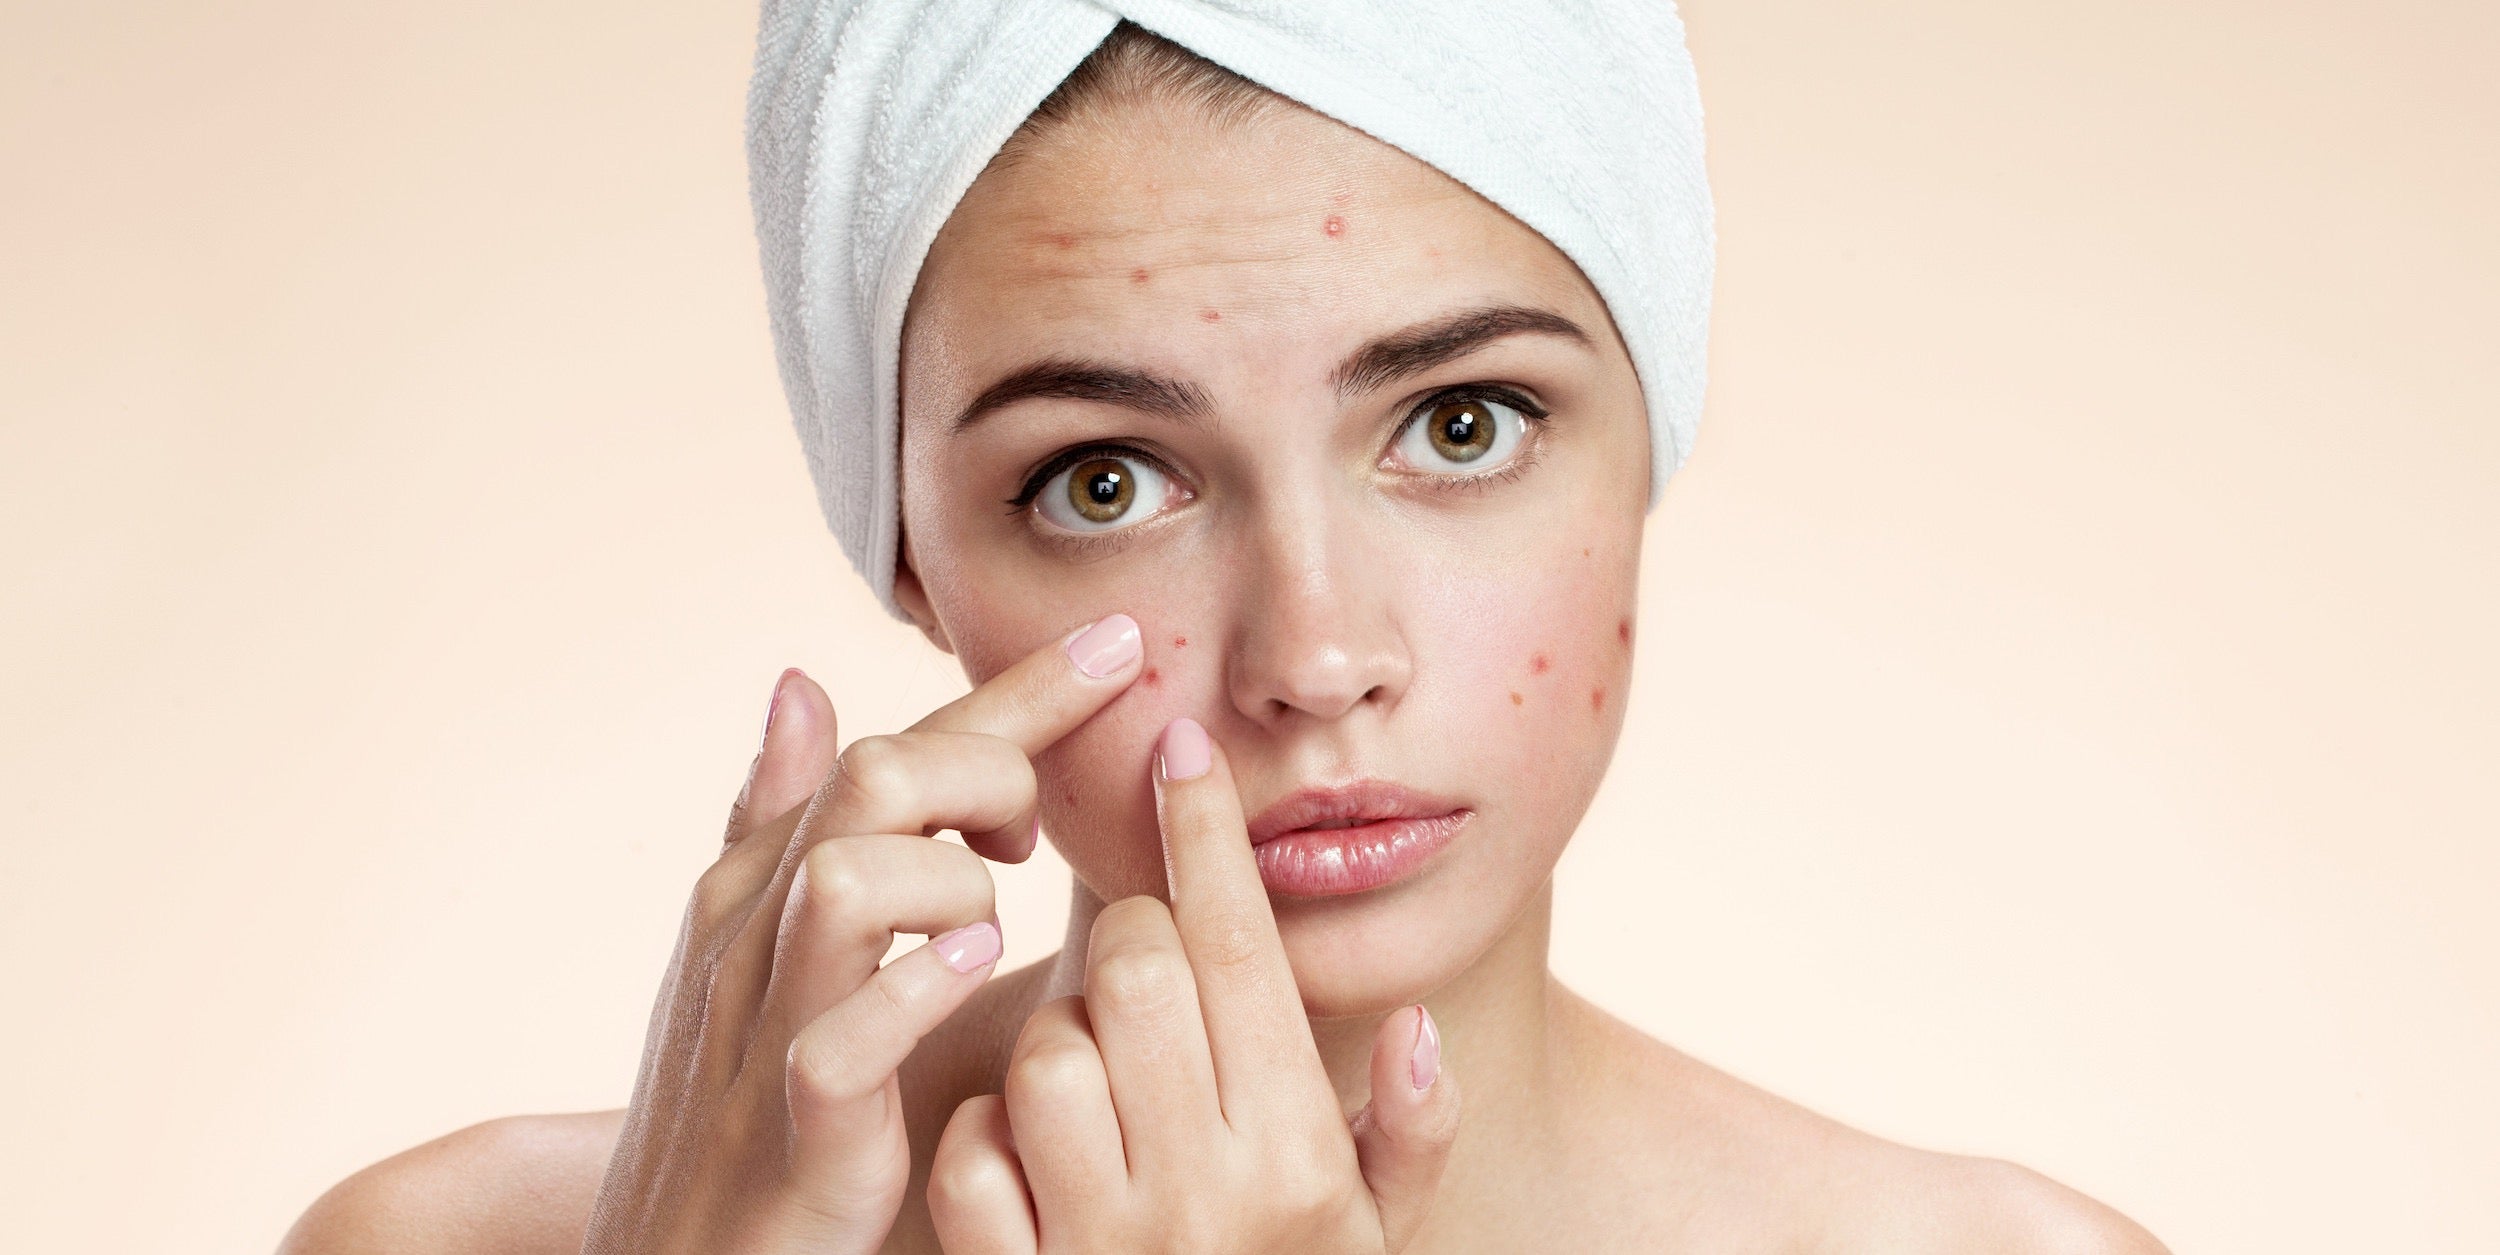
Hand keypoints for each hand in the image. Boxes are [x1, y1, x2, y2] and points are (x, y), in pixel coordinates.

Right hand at [581, 615, 1147, 1254]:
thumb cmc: (755, 1108)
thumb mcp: (788, 953)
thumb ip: (816, 830)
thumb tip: (799, 680)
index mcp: (767, 882)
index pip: (900, 747)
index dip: (1017, 694)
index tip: (1122, 643)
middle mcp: (755, 933)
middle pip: (877, 778)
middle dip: (987, 769)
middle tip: (1034, 835)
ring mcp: (766, 1030)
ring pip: (846, 879)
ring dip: (948, 883)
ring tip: (988, 925)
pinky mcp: (792, 1132)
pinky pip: (840, 1039)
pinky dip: (913, 993)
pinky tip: (972, 969)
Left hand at [926, 717, 1460, 1253]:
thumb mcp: (1377, 1246)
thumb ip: (1412, 1142)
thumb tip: (1423, 1032)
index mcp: (1298, 1158)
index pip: (1245, 951)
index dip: (1207, 834)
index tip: (1179, 747)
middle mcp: (1206, 1194)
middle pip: (1139, 973)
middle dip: (1129, 940)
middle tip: (1140, 963)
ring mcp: (1100, 1243)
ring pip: (1047, 1049)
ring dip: (1055, 1037)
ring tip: (1089, 1076)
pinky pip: (969, 1154)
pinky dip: (980, 1136)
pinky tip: (1018, 1154)